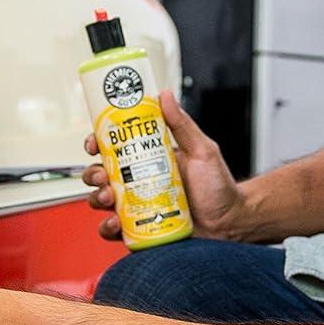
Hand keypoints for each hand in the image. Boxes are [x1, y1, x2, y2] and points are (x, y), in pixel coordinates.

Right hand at [83, 89, 252, 241]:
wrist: (230, 222)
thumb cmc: (218, 187)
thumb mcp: (201, 150)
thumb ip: (182, 125)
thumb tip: (165, 95)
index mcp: (148, 160)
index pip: (112, 148)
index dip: (96, 144)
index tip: (93, 144)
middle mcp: (138, 182)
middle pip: (101, 174)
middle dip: (93, 174)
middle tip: (103, 176)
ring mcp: (137, 206)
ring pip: (102, 201)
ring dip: (97, 198)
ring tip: (110, 198)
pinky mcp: (140, 229)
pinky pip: (114, 230)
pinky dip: (108, 227)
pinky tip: (115, 223)